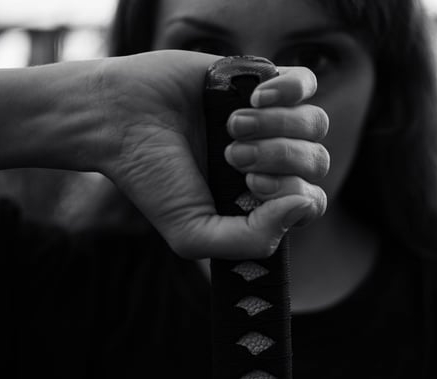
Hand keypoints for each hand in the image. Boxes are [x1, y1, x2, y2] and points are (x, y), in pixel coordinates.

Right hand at [94, 51, 328, 258]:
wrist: (118, 120)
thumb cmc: (153, 179)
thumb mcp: (194, 233)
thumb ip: (251, 239)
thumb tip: (304, 204)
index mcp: (263, 198)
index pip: (312, 201)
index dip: (294, 195)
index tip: (250, 186)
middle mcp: (273, 159)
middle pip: (318, 161)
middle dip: (279, 159)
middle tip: (233, 156)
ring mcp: (271, 119)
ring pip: (316, 124)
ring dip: (277, 126)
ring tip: (232, 126)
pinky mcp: (261, 79)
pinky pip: (307, 82)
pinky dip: (289, 91)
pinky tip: (255, 97)